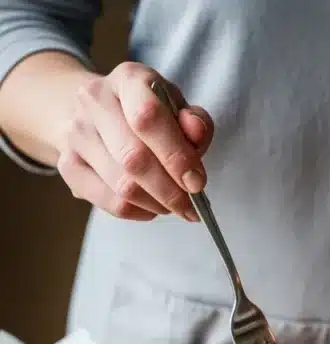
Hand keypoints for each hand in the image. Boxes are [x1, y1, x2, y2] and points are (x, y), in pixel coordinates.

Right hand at [57, 62, 213, 221]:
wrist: (93, 113)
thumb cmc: (145, 112)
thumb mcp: (176, 107)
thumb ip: (194, 121)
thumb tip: (196, 132)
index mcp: (128, 79)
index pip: (148, 116)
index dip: (176, 155)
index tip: (196, 182)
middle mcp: (95, 101)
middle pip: (134, 158)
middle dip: (170, 191)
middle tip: (190, 206)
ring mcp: (76, 134)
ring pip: (122, 186)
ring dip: (157, 204)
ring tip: (173, 205)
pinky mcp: (69, 166)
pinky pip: (110, 203)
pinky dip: (138, 212)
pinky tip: (151, 207)